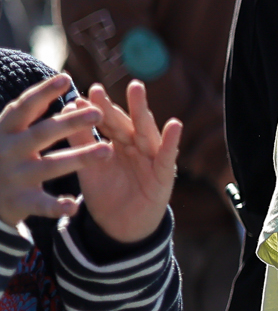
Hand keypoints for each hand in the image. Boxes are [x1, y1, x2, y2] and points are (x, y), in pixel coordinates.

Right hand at [0, 73, 110, 229]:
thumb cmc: (2, 155)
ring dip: (79, 157)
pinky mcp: (18, 202)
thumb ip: (31, 112)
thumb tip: (64, 78)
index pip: (24, 108)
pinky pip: (41, 204)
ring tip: (107, 150)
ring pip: (49, 166)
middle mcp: (8, 151)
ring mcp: (13, 177)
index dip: (43, 92)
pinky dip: (57, 205)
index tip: (66, 78)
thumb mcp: (9, 132)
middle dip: (69, 123)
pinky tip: (75, 204)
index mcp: (5, 131)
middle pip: (41, 134)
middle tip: (98, 113)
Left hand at [74, 82, 181, 242]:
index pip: (110, 122)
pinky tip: (174, 125)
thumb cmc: (106, 194)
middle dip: (125, 102)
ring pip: (147, 132)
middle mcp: (136, 146)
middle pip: (129, 122)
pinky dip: (171, 141)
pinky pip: (168, 156)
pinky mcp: (164, 175)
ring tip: (139, 92)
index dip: (101, 107)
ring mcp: (151, 158)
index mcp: (118, 143)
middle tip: (122, 83)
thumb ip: (81, 141)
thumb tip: (69, 109)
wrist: (119, 227)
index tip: (90, 91)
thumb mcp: (90, 167)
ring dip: (143, 112)